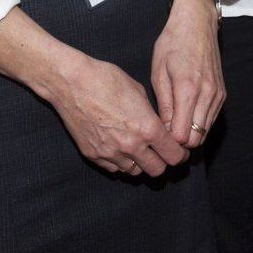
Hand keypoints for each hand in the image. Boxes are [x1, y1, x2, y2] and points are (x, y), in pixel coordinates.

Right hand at [45, 53, 187, 177]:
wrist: (72, 83)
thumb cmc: (107, 80)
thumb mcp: (139, 92)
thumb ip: (151, 115)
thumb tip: (157, 127)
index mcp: (148, 128)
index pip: (173, 155)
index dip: (179, 154)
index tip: (179, 152)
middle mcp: (131, 146)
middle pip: (156, 170)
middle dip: (162, 162)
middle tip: (162, 154)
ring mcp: (110, 153)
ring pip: (135, 172)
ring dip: (141, 163)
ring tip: (140, 150)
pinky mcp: (93, 155)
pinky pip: (114, 168)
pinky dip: (121, 162)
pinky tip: (120, 148)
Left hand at [152, 0, 224, 150]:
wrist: (197, 23)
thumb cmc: (173, 44)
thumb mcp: (159, 73)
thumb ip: (164, 104)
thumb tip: (165, 131)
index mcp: (188, 89)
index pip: (183, 135)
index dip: (169, 142)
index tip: (157, 136)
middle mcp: (208, 94)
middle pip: (197, 138)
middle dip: (180, 143)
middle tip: (164, 136)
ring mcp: (218, 94)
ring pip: (206, 132)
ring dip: (190, 134)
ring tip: (173, 126)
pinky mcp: (222, 93)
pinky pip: (211, 120)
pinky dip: (199, 124)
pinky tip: (185, 116)